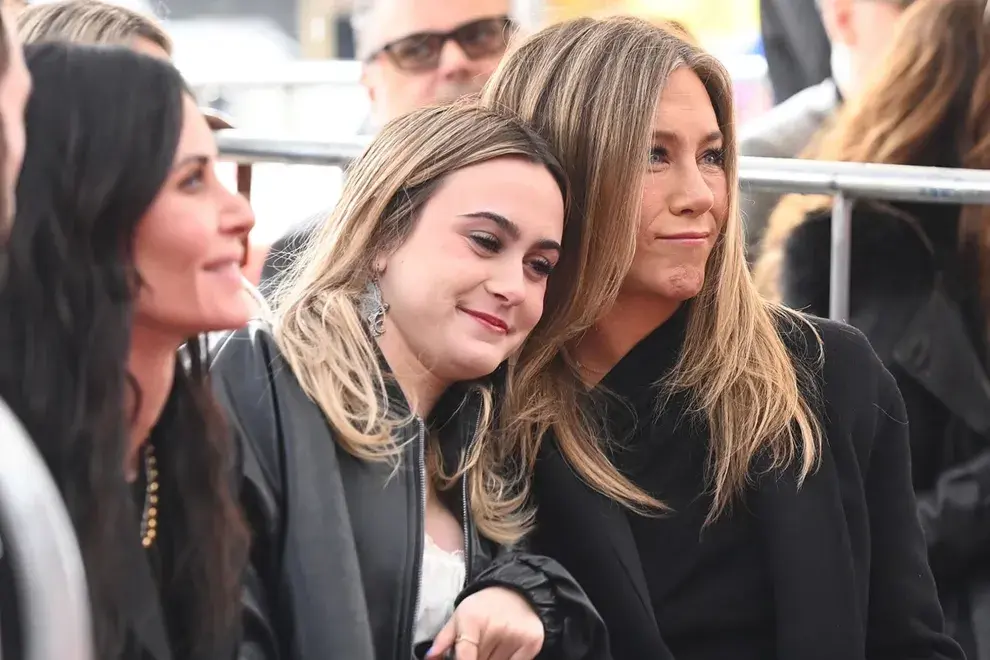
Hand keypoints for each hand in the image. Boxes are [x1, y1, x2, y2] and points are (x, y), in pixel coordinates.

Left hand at [427, 586, 544, 659]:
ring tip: (492, 646)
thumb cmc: (484, 606)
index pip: (466, 657)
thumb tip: (430, 658)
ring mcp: (516, 637)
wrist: (517, 590)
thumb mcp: (460, 615)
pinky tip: (505, 649)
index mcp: (473, 620)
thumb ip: (444, 639)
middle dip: (477, 658)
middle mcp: (496, 628)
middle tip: (479, 647)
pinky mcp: (532, 644)